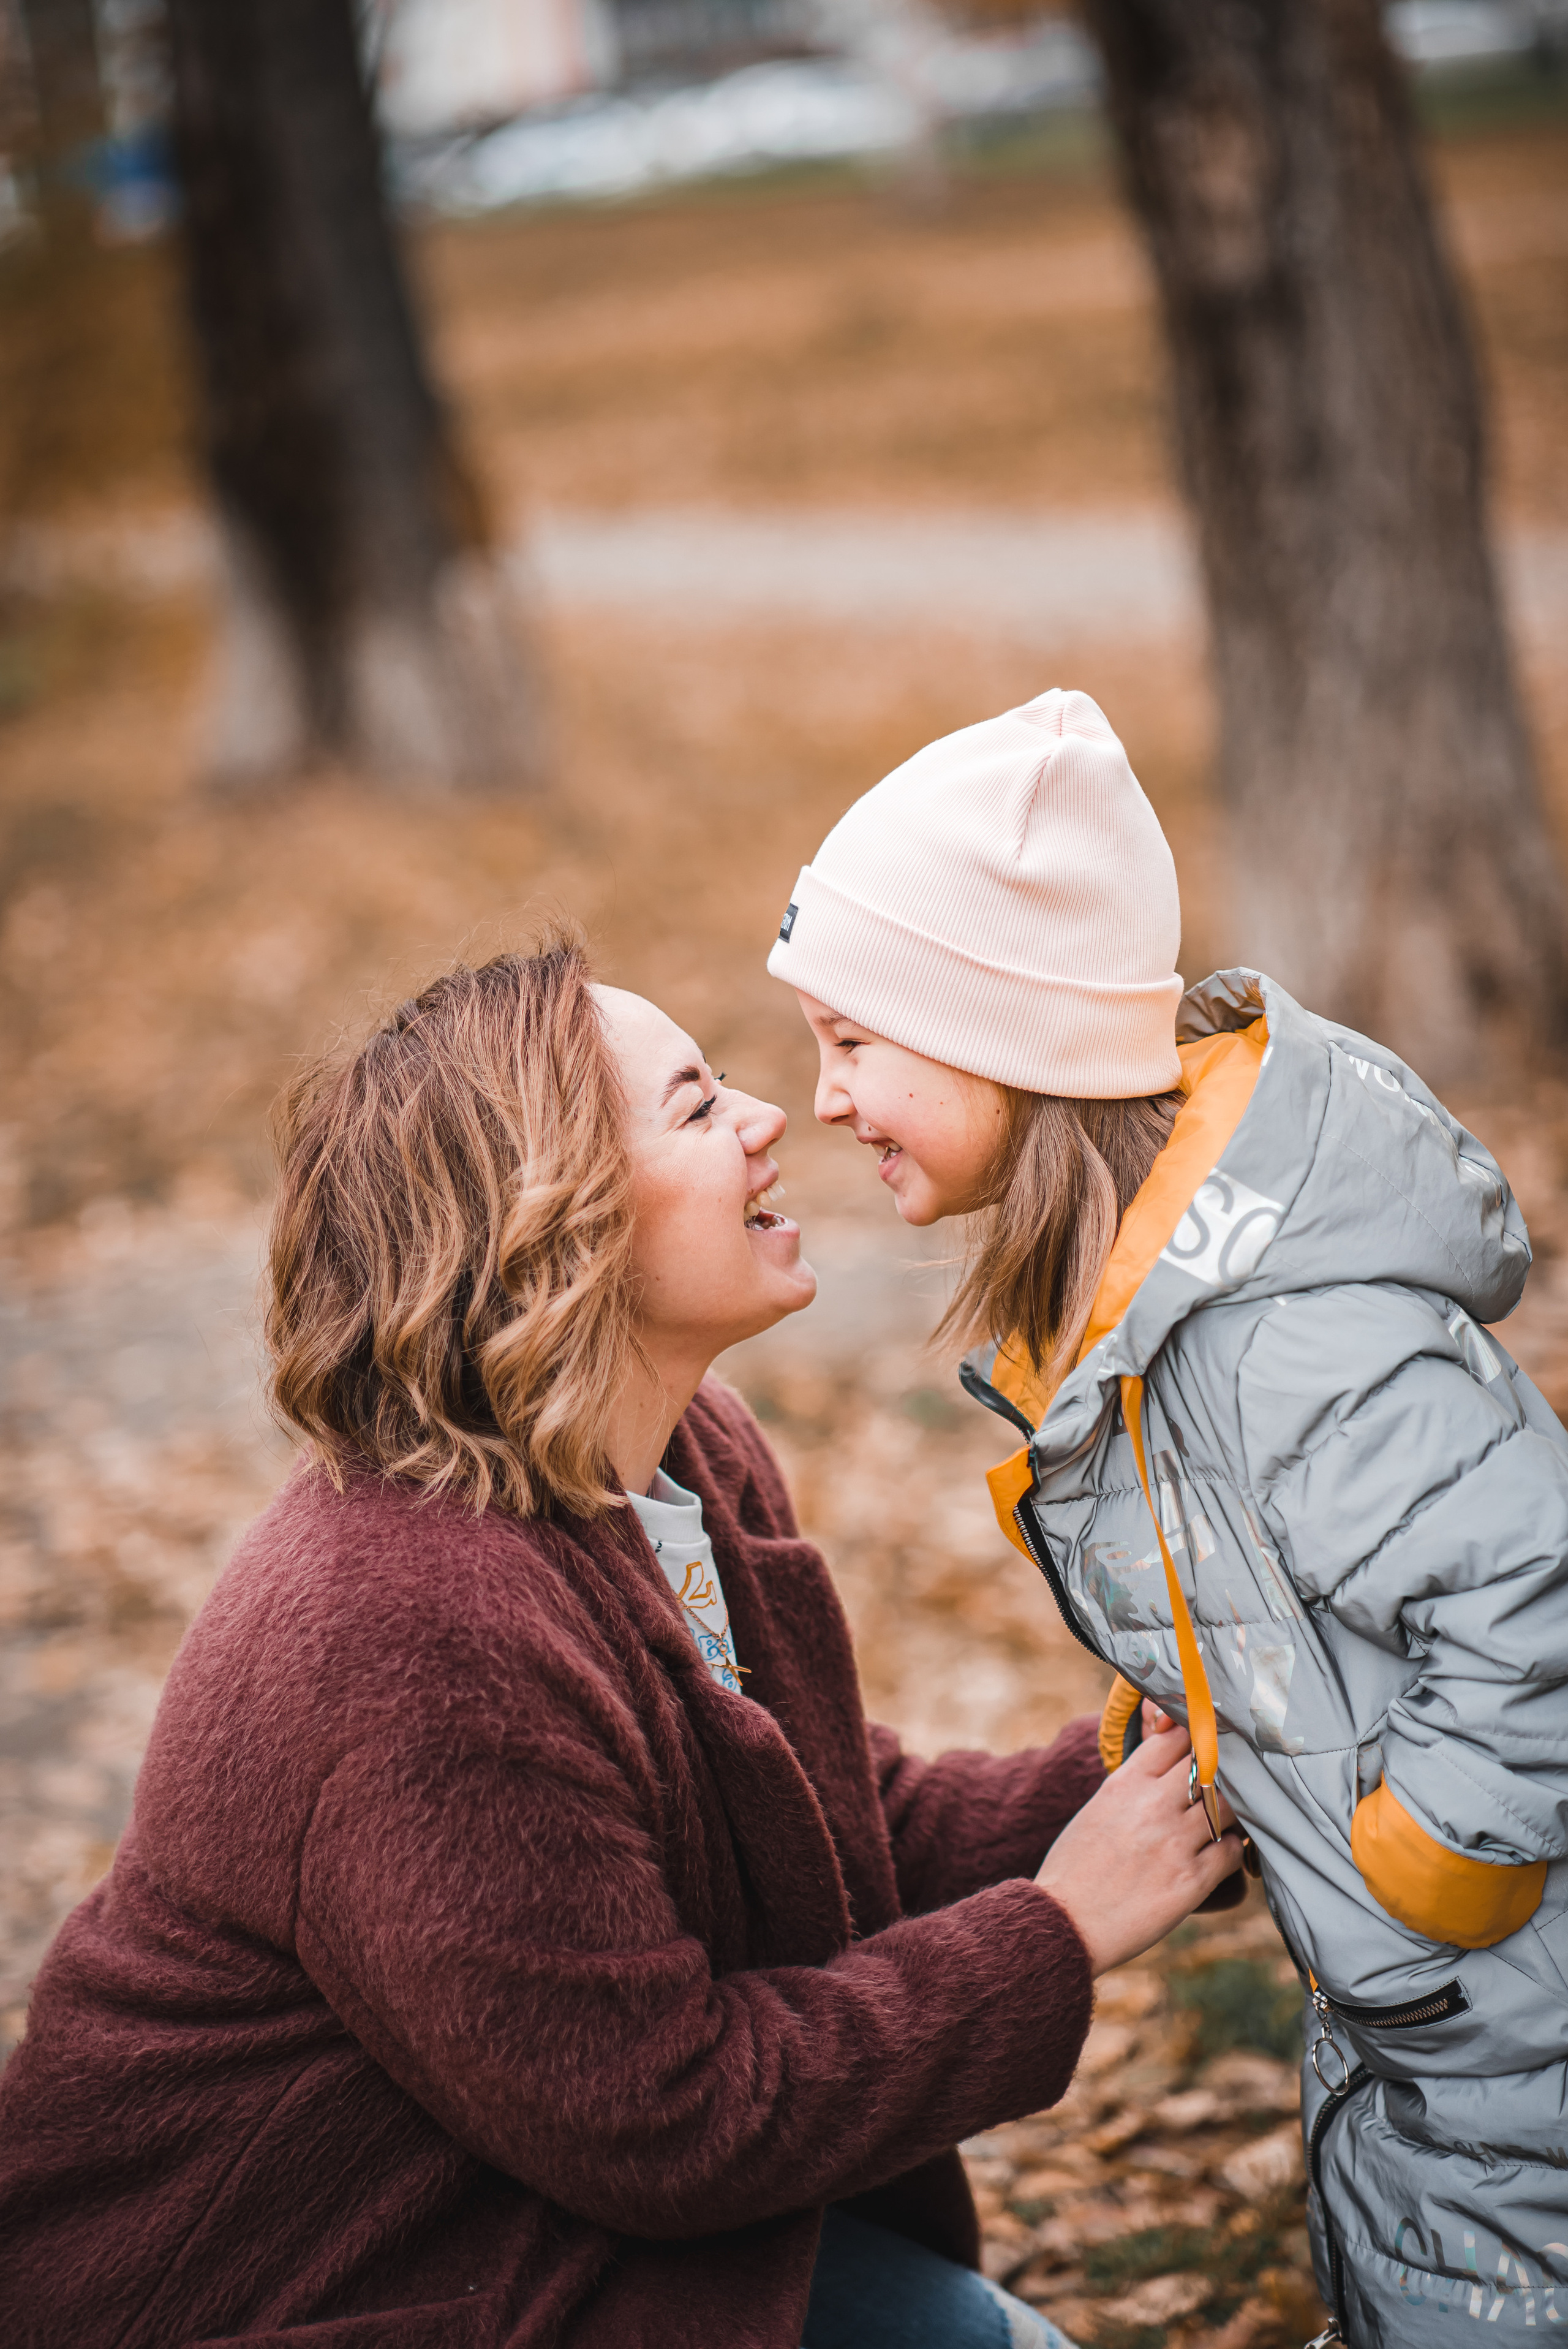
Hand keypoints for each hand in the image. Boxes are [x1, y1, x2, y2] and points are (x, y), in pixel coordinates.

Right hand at [1033, 1724, 1242, 1974]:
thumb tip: (1164, 1769)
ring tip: (1225, 1822)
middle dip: (1220, 1772)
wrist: (1065, 1923)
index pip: (1175, 1737)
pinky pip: (1232, 1851)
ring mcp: (1174, 1842)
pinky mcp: (1191, 1881)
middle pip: (1209, 1764)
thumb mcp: (1098, 1809)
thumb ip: (1132, 1785)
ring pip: (1228, 1806)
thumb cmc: (1074, 1868)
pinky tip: (1220, 1854)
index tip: (1205, 1747)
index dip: (1195, 1738)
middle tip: (1224, 1785)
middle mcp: (1152, 1805)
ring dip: (1231, 1813)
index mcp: (1125, 1783)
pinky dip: (1232, 1849)